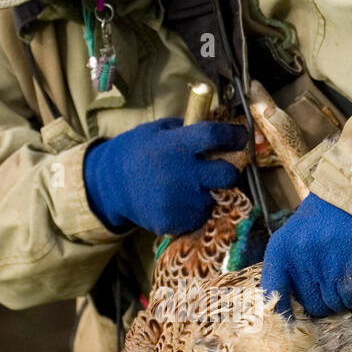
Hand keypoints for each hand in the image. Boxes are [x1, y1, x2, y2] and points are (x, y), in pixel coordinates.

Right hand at [83, 116, 246, 235]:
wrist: (110, 186)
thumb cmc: (136, 153)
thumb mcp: (157, 131)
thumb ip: (186, 130)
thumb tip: (216, 129)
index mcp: (176, 146)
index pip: (216, 136)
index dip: (234, 136)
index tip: (241, 137)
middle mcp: (181, 174)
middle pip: (227, 175)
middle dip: (229, 171)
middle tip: (220, 169)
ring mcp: (179, 201)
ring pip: (214, 198)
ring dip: (208, 192)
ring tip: (190, 187)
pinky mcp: (174, 221)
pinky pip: (198, 215)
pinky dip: (194, 209)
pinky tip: (179, 200)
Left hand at [260, 193, 351, 317]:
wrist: (349, 197)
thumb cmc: (319, 222)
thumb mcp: (290, 239)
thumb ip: (286, 271)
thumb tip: (289, 313)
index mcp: (280, 251)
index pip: (272, 294)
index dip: (280, 316)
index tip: (288, 328)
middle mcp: (299, 257)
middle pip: (311, 306)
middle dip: (322, 304)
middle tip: (330, 291)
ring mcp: (327, 260)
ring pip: (334, 304)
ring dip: (342, 301)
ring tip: (344, 284)